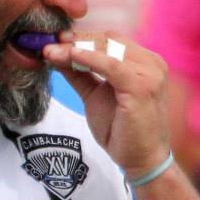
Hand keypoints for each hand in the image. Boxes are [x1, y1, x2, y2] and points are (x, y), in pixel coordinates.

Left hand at [43, 32, 169, 176]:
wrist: (141, 161)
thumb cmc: (122, 131)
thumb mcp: (95, 95)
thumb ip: (79, 74)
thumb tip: (56, 54)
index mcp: (144, 62)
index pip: (110, 40)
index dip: (81, 38)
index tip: (54, 41)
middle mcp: (151, 63)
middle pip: (108, 40)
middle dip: (76, 40)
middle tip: (48, 45)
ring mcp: (150, 74)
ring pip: (108, 48)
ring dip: (77, 48)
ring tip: (52, 52)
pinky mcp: (142, 87)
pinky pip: (111, 65)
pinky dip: (89, 58)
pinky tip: (71, 56)